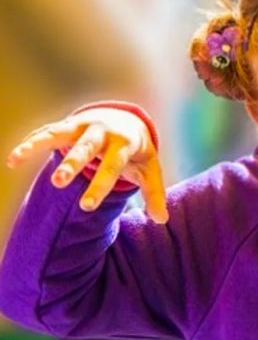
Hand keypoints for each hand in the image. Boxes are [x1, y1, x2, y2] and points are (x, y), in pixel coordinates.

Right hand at [6, 108, 168, 223]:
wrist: (127, 119)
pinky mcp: (67, 126)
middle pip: (86, 148)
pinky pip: (46, 132)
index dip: (100, 187)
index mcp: (124, 145)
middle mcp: (102, 133)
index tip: (87, 207)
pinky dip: (30, 143)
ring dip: (39, 145)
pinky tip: (12, 160)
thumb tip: (161, 220)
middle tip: (58, 182)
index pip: (112, 167)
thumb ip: (155, 194)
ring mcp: (82, 126)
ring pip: (59, 133)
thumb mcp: (150, 169)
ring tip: (17, 159)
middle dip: (72, 164)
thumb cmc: (137, 152)